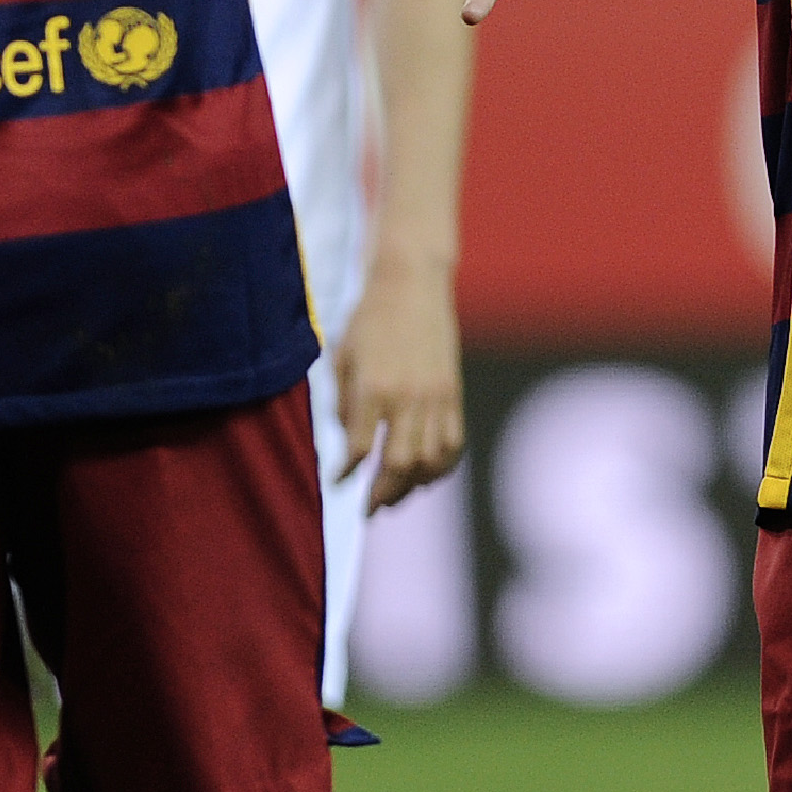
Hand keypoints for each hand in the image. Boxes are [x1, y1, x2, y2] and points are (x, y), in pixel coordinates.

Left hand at [330, 258, 465, 510]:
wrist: (411, 283)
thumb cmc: (369, 318)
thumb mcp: (343, 357)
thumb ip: (344, 404)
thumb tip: (351, 446)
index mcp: (373, 386)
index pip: (361, 448)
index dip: (347, 473)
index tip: (338, 482)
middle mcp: (407, 396)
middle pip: (401, 464)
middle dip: (384, 493)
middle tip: (370, 507)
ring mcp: (435, 396)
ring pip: (431, 460)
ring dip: (414, 486)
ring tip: (396, 495)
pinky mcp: (453, 393)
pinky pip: (453, 443)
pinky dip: (442, 466)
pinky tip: (426, 474)